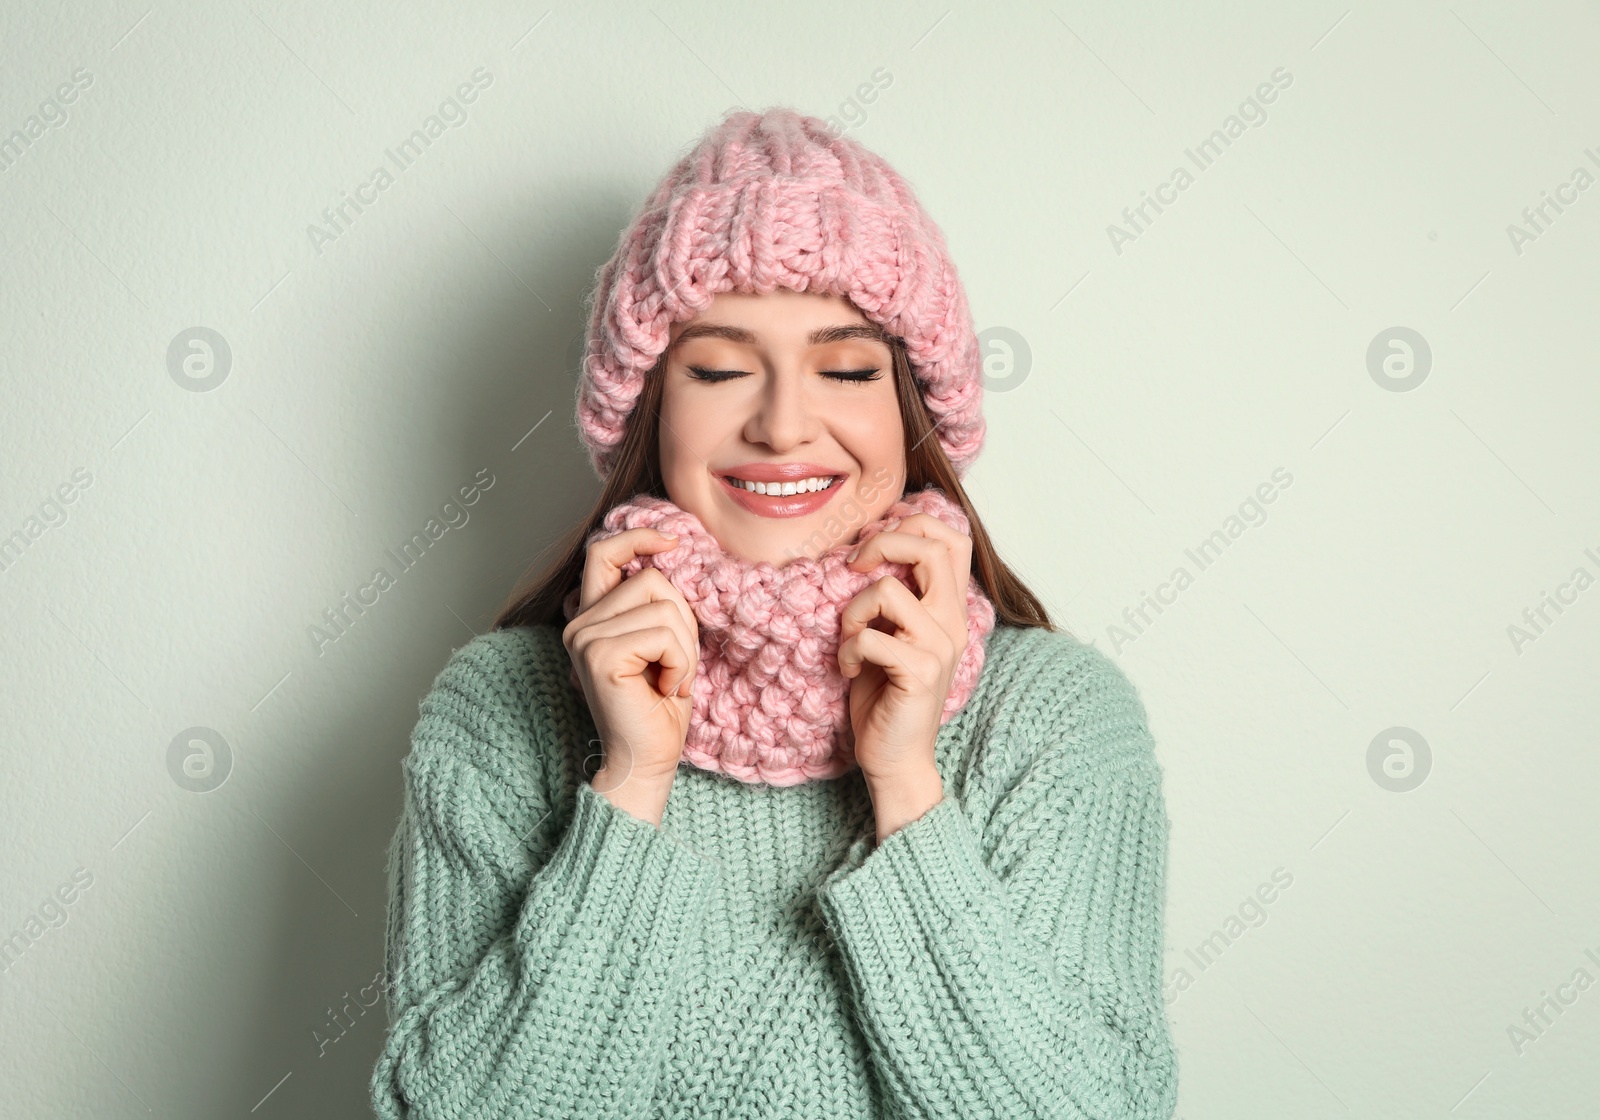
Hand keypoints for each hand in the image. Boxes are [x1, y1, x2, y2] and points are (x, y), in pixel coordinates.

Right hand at [562, 527, 697, 819]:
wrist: (647, 760)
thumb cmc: (660, 706)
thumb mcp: (662, 642)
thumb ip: (654, 603)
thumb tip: (667, 553)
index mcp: (591, 617)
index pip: (603, 552)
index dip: (638, 538)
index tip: (673, 542)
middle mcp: (580, 623)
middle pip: (651, 578)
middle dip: (683, 618)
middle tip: (677, 662)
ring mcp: (586, 638)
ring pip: (664, 605)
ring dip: (685, 646)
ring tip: (671, 678)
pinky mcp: (601, 655)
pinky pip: (664, 634)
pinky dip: (680, 662)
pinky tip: (666, 688)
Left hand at [838, 512, 973, 788]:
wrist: (895, 758)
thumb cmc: (884, 695)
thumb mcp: (890, 634)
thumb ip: (893, 597)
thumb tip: (865, 549)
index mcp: (949, 608)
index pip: (953, 539)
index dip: (912, 525)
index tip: (871, 547)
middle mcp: (952, 622)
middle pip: (930, 547)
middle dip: (882, 543)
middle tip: (854, 566)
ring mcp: (939, 647)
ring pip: (888, 590)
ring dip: (853, 613)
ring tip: (849, 641)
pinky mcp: (920, 672)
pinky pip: (871, 637)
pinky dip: (848, 651)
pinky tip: (847, 670)